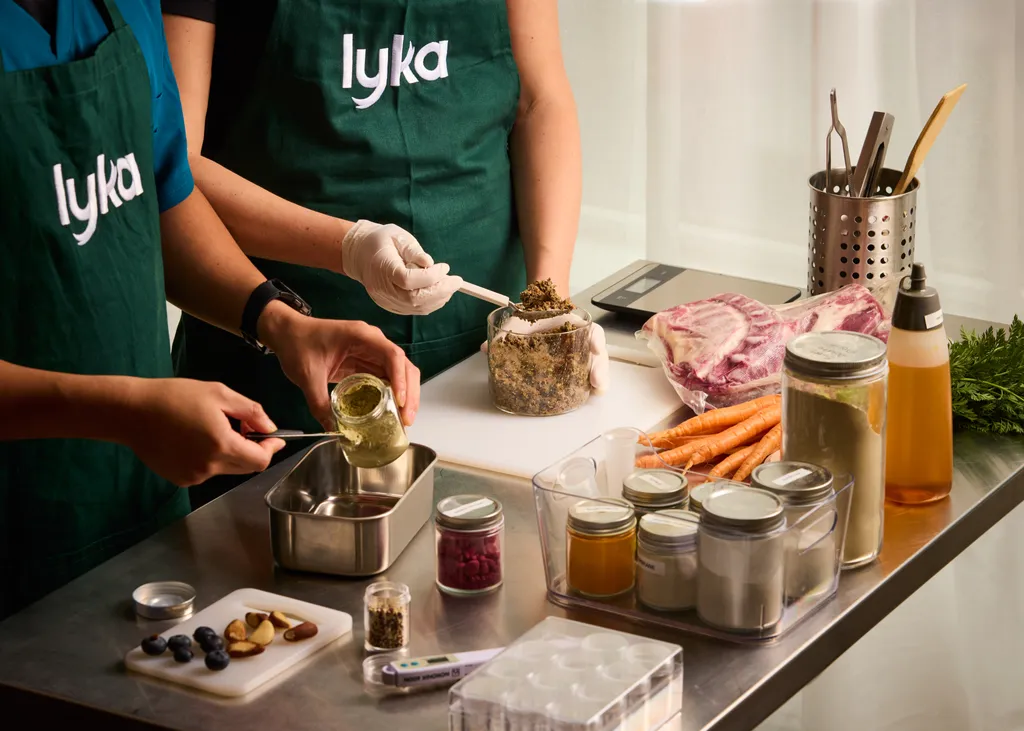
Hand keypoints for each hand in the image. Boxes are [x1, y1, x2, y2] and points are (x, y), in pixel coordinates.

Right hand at [121, 379, 284, 486]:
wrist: (132, 413)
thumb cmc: (174, 397)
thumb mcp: (219, 394)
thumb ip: (251, 412)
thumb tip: (270, 427)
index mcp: (222, 445)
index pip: (260, 460)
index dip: (271, 449)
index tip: (274, 438)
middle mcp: (209, 467)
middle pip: (246, 467)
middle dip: (252, 449)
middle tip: (243, 426)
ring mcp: (194, 476)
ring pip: (226, 468)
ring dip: (230, 452)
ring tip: (213, 428)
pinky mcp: (180, 479)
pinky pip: (207, 471)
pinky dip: (211, 458)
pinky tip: (195, 439)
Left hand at [260, 305, 420, 428]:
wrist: (286, 333)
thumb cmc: (297, 343)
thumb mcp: (307, 376)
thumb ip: (320, 404)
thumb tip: (333, 430)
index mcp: (361, 336)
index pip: (392, 355)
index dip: (400, 379)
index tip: (399, 401)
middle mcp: (372, 342)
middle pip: (403, 366)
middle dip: (409, 393)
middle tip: (406, 419)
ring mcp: (371, 352)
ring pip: (399, 374)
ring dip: (405, 396)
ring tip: (403, 419)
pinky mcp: (366, 363)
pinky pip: (386, 379)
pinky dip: (392, 395)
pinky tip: (391, 412)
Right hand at [341, 219, 462, 314]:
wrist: (359, 254)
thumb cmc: (380, 241)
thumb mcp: (397, 236)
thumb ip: (413, 250)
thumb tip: (430, 263)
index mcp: (382, 268)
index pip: (408, 280)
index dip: (431, 276)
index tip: (445, 268)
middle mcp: (382, 289)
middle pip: (414, 299)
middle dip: (440, 291)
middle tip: (457, 281)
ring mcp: (385, 300)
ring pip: (416, 308)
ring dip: (439, 298)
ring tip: (450, 285)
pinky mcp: (390, 306)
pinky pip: (414, 310)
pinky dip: (431, 303)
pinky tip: (440, 292)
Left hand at [482, 313, 609, 392]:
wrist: (536, 317)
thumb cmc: (531, 320)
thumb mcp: (518, 322)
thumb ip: (504, 334)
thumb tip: (486, 348)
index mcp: (570, 324)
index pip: (589, 328)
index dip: (595, 338)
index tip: (595, 348)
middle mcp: (580, 339)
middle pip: (597, 352)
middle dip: (599, 367)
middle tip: (596, 381)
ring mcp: (580, 354)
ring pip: (596, 365)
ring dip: (599, 378)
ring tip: (597, 391)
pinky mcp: (576, 368)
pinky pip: (588, 375)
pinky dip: (592, 386)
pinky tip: (592, 394)